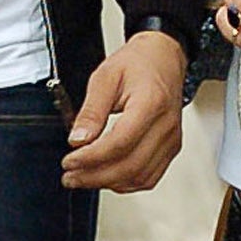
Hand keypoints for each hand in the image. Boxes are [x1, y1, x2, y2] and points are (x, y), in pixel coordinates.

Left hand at [61, 30, 184, 192]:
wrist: (163, 58)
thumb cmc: (138, 63)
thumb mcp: (105, 77)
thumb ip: (91, 111)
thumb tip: (78, 140)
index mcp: (151, 103)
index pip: (120, 143)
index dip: (91, 158)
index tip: (69, 161)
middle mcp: (166, 125)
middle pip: (130, 166)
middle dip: (95, 176)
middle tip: (70, 176)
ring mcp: (171, 139)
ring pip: (140, 177)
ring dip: (108, 183)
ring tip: (83, 177)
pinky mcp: (171, 148)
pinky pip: (149, 177)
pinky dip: (125, 183)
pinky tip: (106, 177)